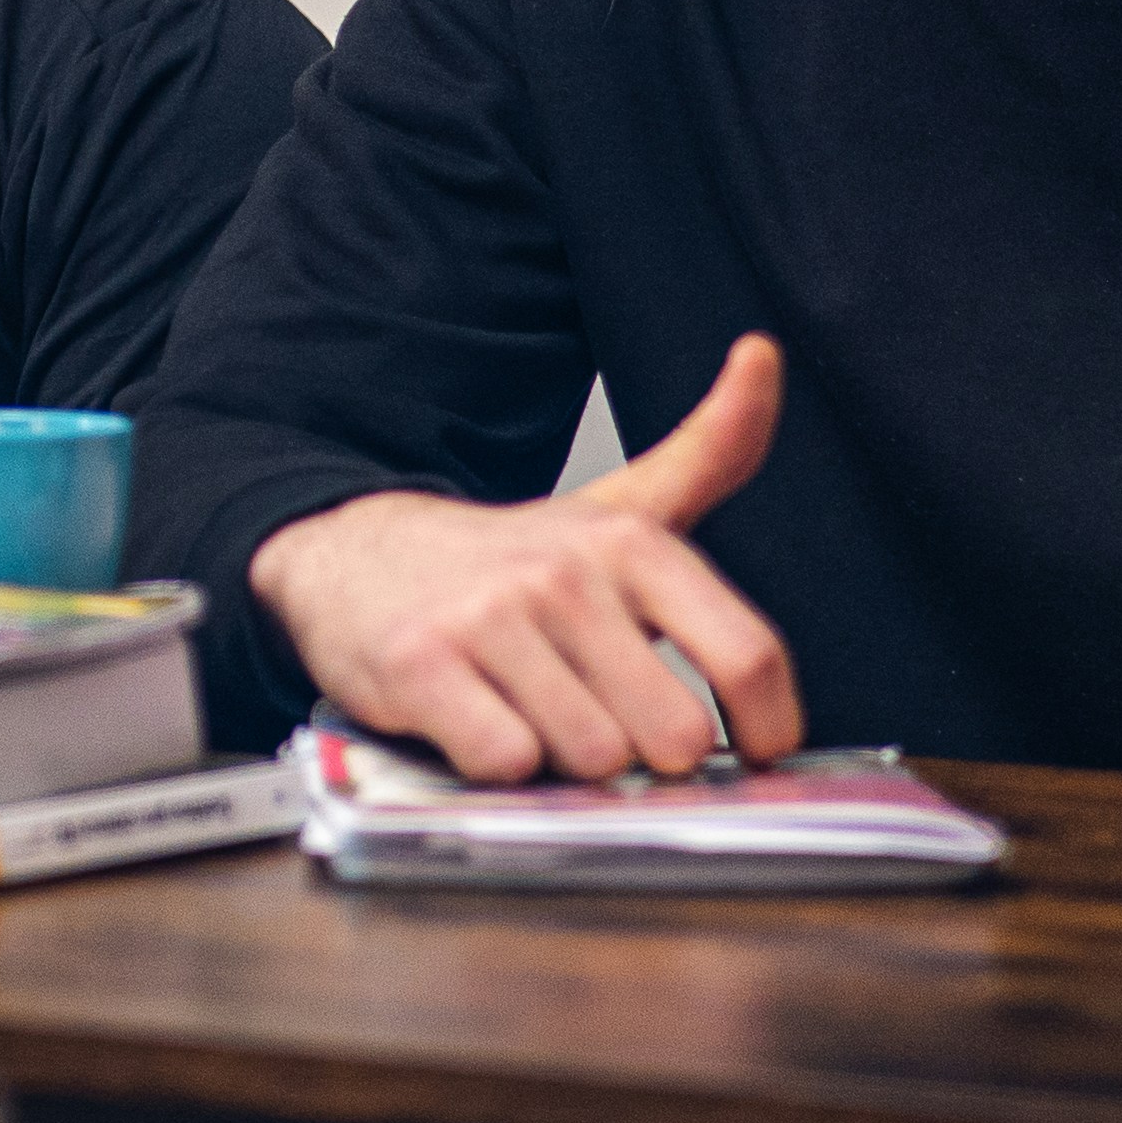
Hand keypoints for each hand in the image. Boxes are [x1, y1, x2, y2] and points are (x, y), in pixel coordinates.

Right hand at [241, 336, 801, 780]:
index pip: (748, 653)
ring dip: (564, 761)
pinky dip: (498, 766)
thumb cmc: (503, 560)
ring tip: (531, 712)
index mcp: (629, 541)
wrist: (353, 554)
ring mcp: (490, 617)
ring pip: (593, 758)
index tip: (755, 751)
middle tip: (602, 718)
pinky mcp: (422, 666)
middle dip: (642, 750)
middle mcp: (564, 573)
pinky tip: (478, 723)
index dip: (768, 724)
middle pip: (674, 732)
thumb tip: (763, 356)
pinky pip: (507, 764)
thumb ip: (709, 450)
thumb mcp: (616, 505)